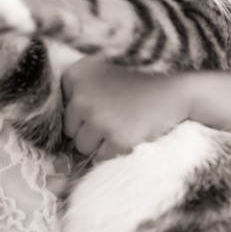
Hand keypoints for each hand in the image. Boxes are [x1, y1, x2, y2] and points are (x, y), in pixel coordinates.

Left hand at [61, 55, 190, 161]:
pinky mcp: (116, 138)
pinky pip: (101, 157)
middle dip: (90, 129)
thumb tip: (55, 153)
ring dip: (101, 142)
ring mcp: (99, 118)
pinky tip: (131, 130)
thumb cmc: (137, 84)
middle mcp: (82, 95)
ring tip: (124, 122)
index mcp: (76, 74)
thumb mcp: (102, 74)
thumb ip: (76, 96)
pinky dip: (115, 150)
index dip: (84, 113)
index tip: (104, 102)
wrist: (176, 90)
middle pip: (71, 131)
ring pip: (83, 147)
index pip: (64, 111)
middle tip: (116, 113)